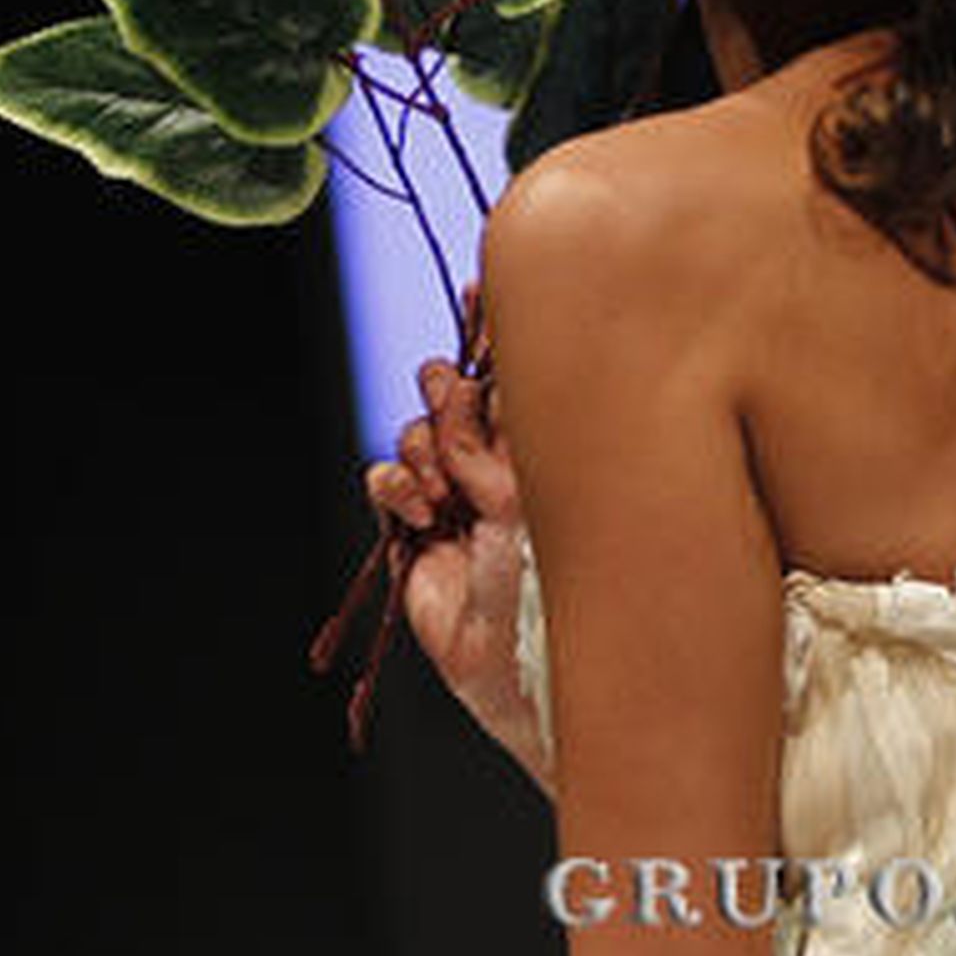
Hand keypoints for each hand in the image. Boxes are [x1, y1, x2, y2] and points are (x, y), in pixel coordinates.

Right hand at [363, 291, 548, 787]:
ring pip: (417, 429)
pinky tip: (422, 510)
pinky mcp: (417, 531)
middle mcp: (501, 459)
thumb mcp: (547, 490)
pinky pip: (386, 479)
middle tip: (451, 394)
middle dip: (448, 388)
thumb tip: (487, 368)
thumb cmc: (570, 582)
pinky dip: (395, 485)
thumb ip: (511, 431)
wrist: (531, 667)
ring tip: (446, 488)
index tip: (481, 288)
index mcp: (551, 441)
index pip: (517, 370)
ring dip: (424, 447)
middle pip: (455, 387)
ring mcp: (457, 493)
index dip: (494, 329)